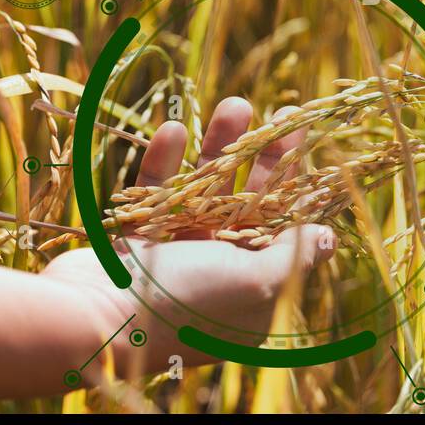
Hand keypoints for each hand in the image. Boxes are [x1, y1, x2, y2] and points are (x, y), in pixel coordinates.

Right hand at [41, 97, 335, 375]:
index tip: (311, 148)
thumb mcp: (258, 281)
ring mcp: (176, 260)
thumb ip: (296, 256)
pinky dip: (164, 164)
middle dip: (266, 159)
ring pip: (206, 192)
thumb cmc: (187, 301)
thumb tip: (330, 239)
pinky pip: (156, 196)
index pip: (286, 232)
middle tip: (284, 114)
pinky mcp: (135, 244)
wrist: (94, 320)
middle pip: (251, 206)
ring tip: (236, 104)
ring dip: (220, 149)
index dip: (301, 188)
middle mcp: (218, 277)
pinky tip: (172, 129)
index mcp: (253, 294)